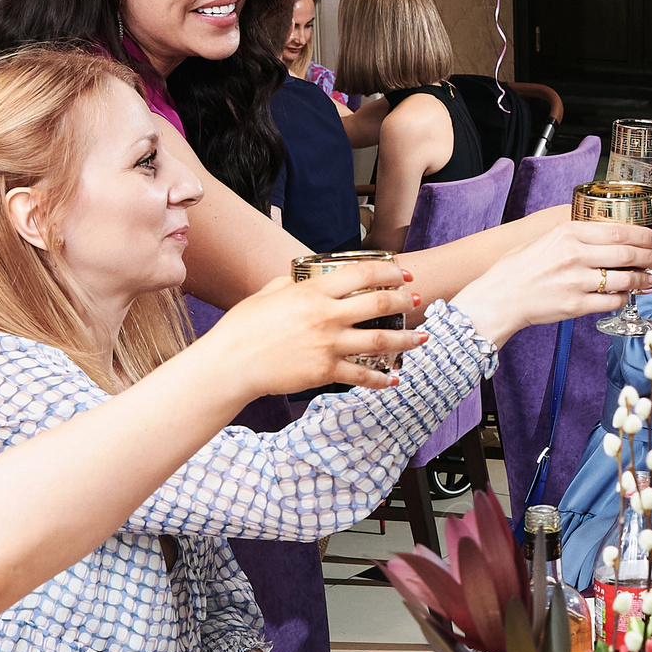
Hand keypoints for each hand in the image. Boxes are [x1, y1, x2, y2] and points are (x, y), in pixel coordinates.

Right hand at [193, 261, 418, 395]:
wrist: (231, 364)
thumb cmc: (243, 328)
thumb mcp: (267, 294)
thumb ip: (290, 285)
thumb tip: (301, 280)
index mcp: (312, 292)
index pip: (362, 274)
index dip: (388, 272)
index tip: (403, 275)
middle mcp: (326, 316)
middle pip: (379, 303)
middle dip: (404, 301)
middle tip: (416, 301)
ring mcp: (328, 344)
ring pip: (380, 340)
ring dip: (406, 339)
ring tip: (421, 338)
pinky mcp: (325, 371)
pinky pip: (362, 374)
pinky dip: (381, 379)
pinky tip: (393, 379)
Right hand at [451, 217, 651, 343]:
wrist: (498, 297)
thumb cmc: (516, 269)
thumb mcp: (545, 239)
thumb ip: (574, 235)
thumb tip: (606, 235)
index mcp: (567, 233)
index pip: (617, 230)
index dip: (642, 235)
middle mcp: (574, 255)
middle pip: (626, 253)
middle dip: (649, 256)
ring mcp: (576, 281)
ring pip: (624, 279)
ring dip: (643, 279)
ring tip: (651, 279)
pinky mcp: (575, 305)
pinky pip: (611, 301)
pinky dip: (624, 298)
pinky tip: (629, 295)